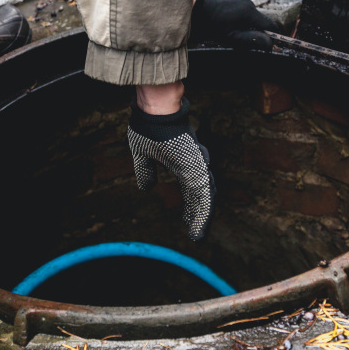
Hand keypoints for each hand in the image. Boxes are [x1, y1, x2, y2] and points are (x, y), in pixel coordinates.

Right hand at [128, 98, 215, 240]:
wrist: (155, 113)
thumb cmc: (150, 127)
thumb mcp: (143, 156)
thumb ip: (145, 172)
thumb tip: (145, 189)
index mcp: (182, 164)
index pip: (189, 191)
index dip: (189, 206)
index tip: (185, 218)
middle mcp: (193, 167)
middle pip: (200, 197)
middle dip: (198, 216)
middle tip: (195, 233)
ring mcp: (197, 168)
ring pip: (205, 199)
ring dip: (202, 219)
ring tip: (198, 236)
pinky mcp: (198, 169)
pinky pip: (204, 196)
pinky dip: (203, 212)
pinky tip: (199, 226)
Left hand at [190, 0, 281, 50]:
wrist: (198, 13)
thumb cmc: (213, 27)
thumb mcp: (233, 37)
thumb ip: (252, 40)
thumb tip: (270, 44)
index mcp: (250, 13)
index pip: (270, 25)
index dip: (275, 37)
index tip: (274, 47)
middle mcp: (250, 5)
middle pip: (264, 23)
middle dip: (262, 35)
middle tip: (253, 46)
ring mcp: (244, 3)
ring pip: (256, 20)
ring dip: (253, 30)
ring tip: (240, 38)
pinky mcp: (239, 4)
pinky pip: (249, 16)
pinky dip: (247, 25)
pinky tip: (236, 31)